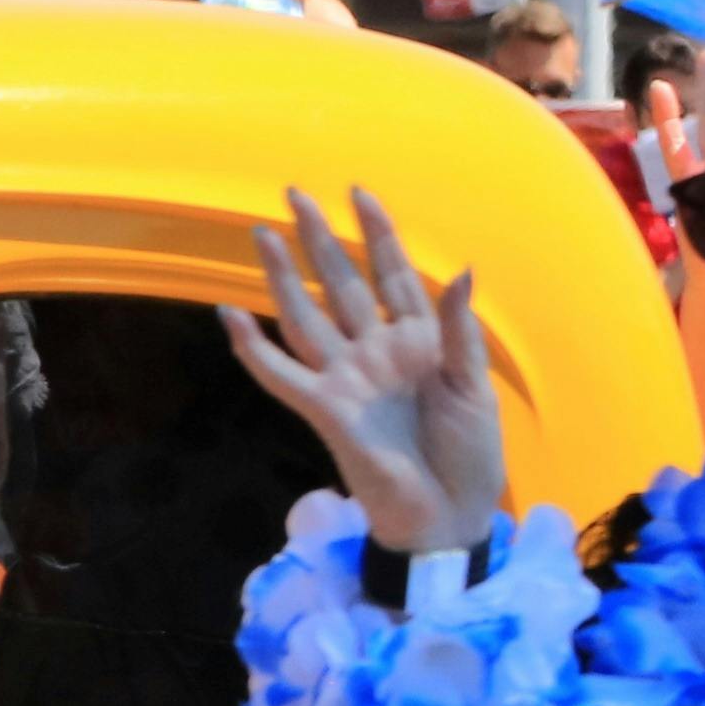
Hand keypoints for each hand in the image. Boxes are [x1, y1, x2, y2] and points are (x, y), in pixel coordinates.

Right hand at [216, 186, 515, 553]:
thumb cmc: (470, 451)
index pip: (392, 272)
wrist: (450, 511)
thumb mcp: (474, 384)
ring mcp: (346, 376)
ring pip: (304, 314)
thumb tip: (459, 271)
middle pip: (339, 282)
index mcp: (417, 339)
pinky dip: (252, 347)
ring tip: (261, 235)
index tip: (359, 194)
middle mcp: (374, 349)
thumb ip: (457, 328)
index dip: (378, 233)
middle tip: (293, 195)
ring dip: (281, 275)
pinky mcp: (323, 408)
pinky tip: (229, 317)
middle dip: (319, 237)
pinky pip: (280, 373)